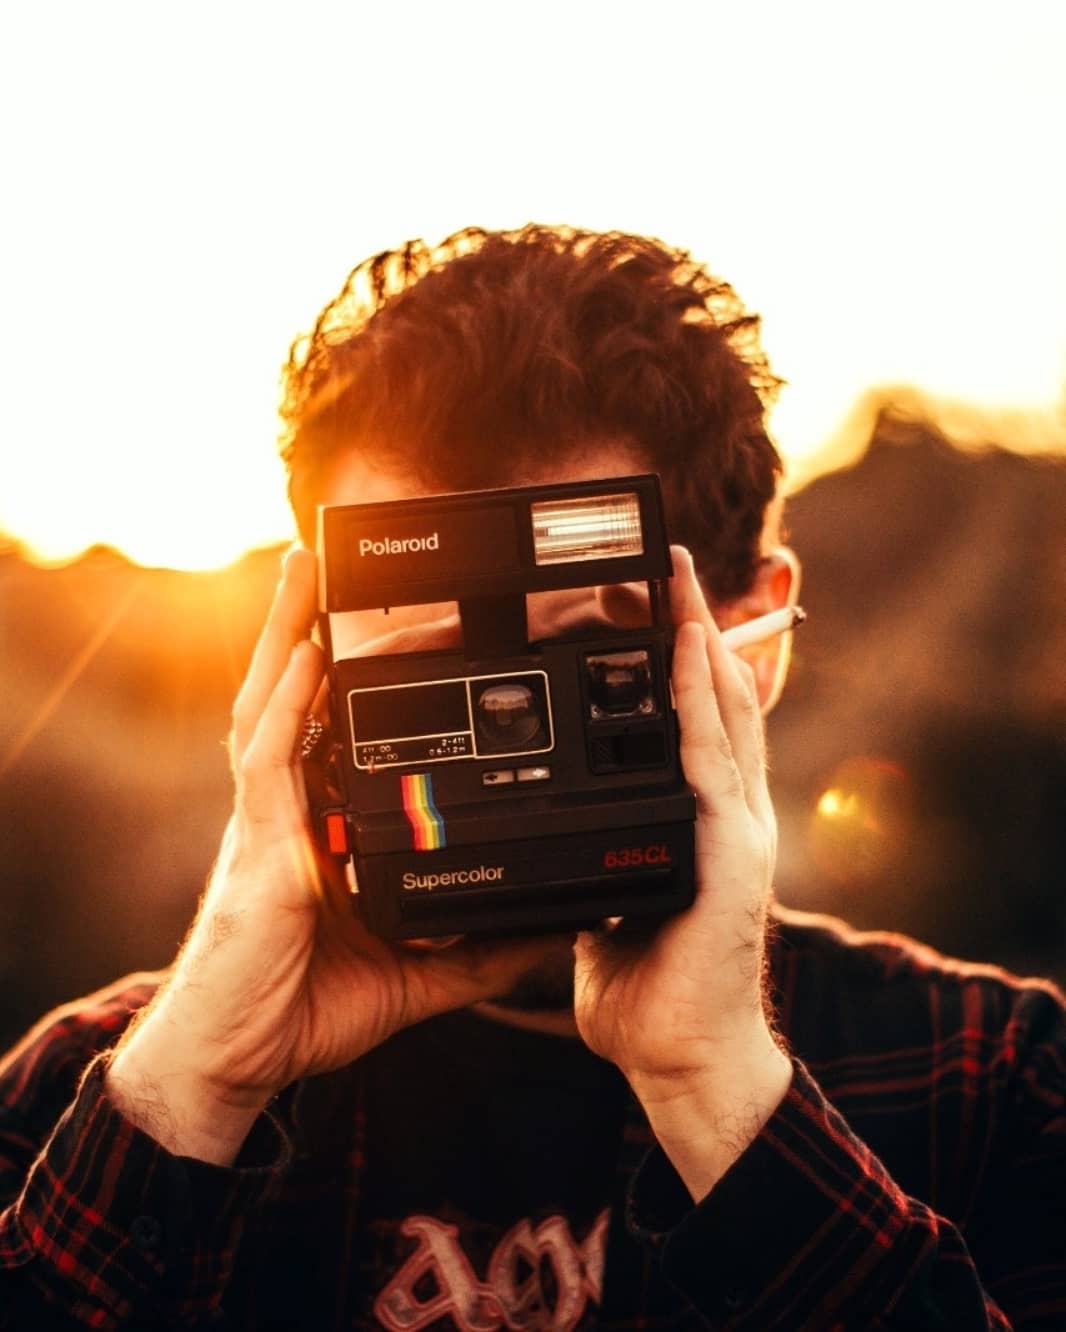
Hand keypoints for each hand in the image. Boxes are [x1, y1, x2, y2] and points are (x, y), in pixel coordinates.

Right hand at [106, 548, 559, 1162]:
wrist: (239, 1063)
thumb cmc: (307, 1007)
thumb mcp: (419, 974)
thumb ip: (481, 951)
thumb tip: (549, 932)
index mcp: (323, 827)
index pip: (340, 733)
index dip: (358, 679)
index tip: (397, 632)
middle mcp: (291, 810)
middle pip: (298, 698)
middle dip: (315, 628)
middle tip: (334, 561)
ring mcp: (269, 823)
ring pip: (272, 706)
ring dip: (288, 634)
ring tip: (304, 570)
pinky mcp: (258, 848)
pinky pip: (269, 762)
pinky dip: (287, 706)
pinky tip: (306, 657)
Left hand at [573, 546, 790, 1195]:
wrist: (683, 1058)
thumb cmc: (651, 984)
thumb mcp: (616, 897)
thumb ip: (604, 851)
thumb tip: (564, 826)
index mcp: (700, 819)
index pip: (698, 718)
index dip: (684, 654)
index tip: (659, 599)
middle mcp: (728, 812)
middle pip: (719, 697)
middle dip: (698, 624)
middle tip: (672, 560)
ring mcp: (736, 829)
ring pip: (722, 713)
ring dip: (700, 641)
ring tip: (680, 580)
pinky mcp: (729, 853)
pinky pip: (711, 759)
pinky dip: (698, 699)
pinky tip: (687, 651)